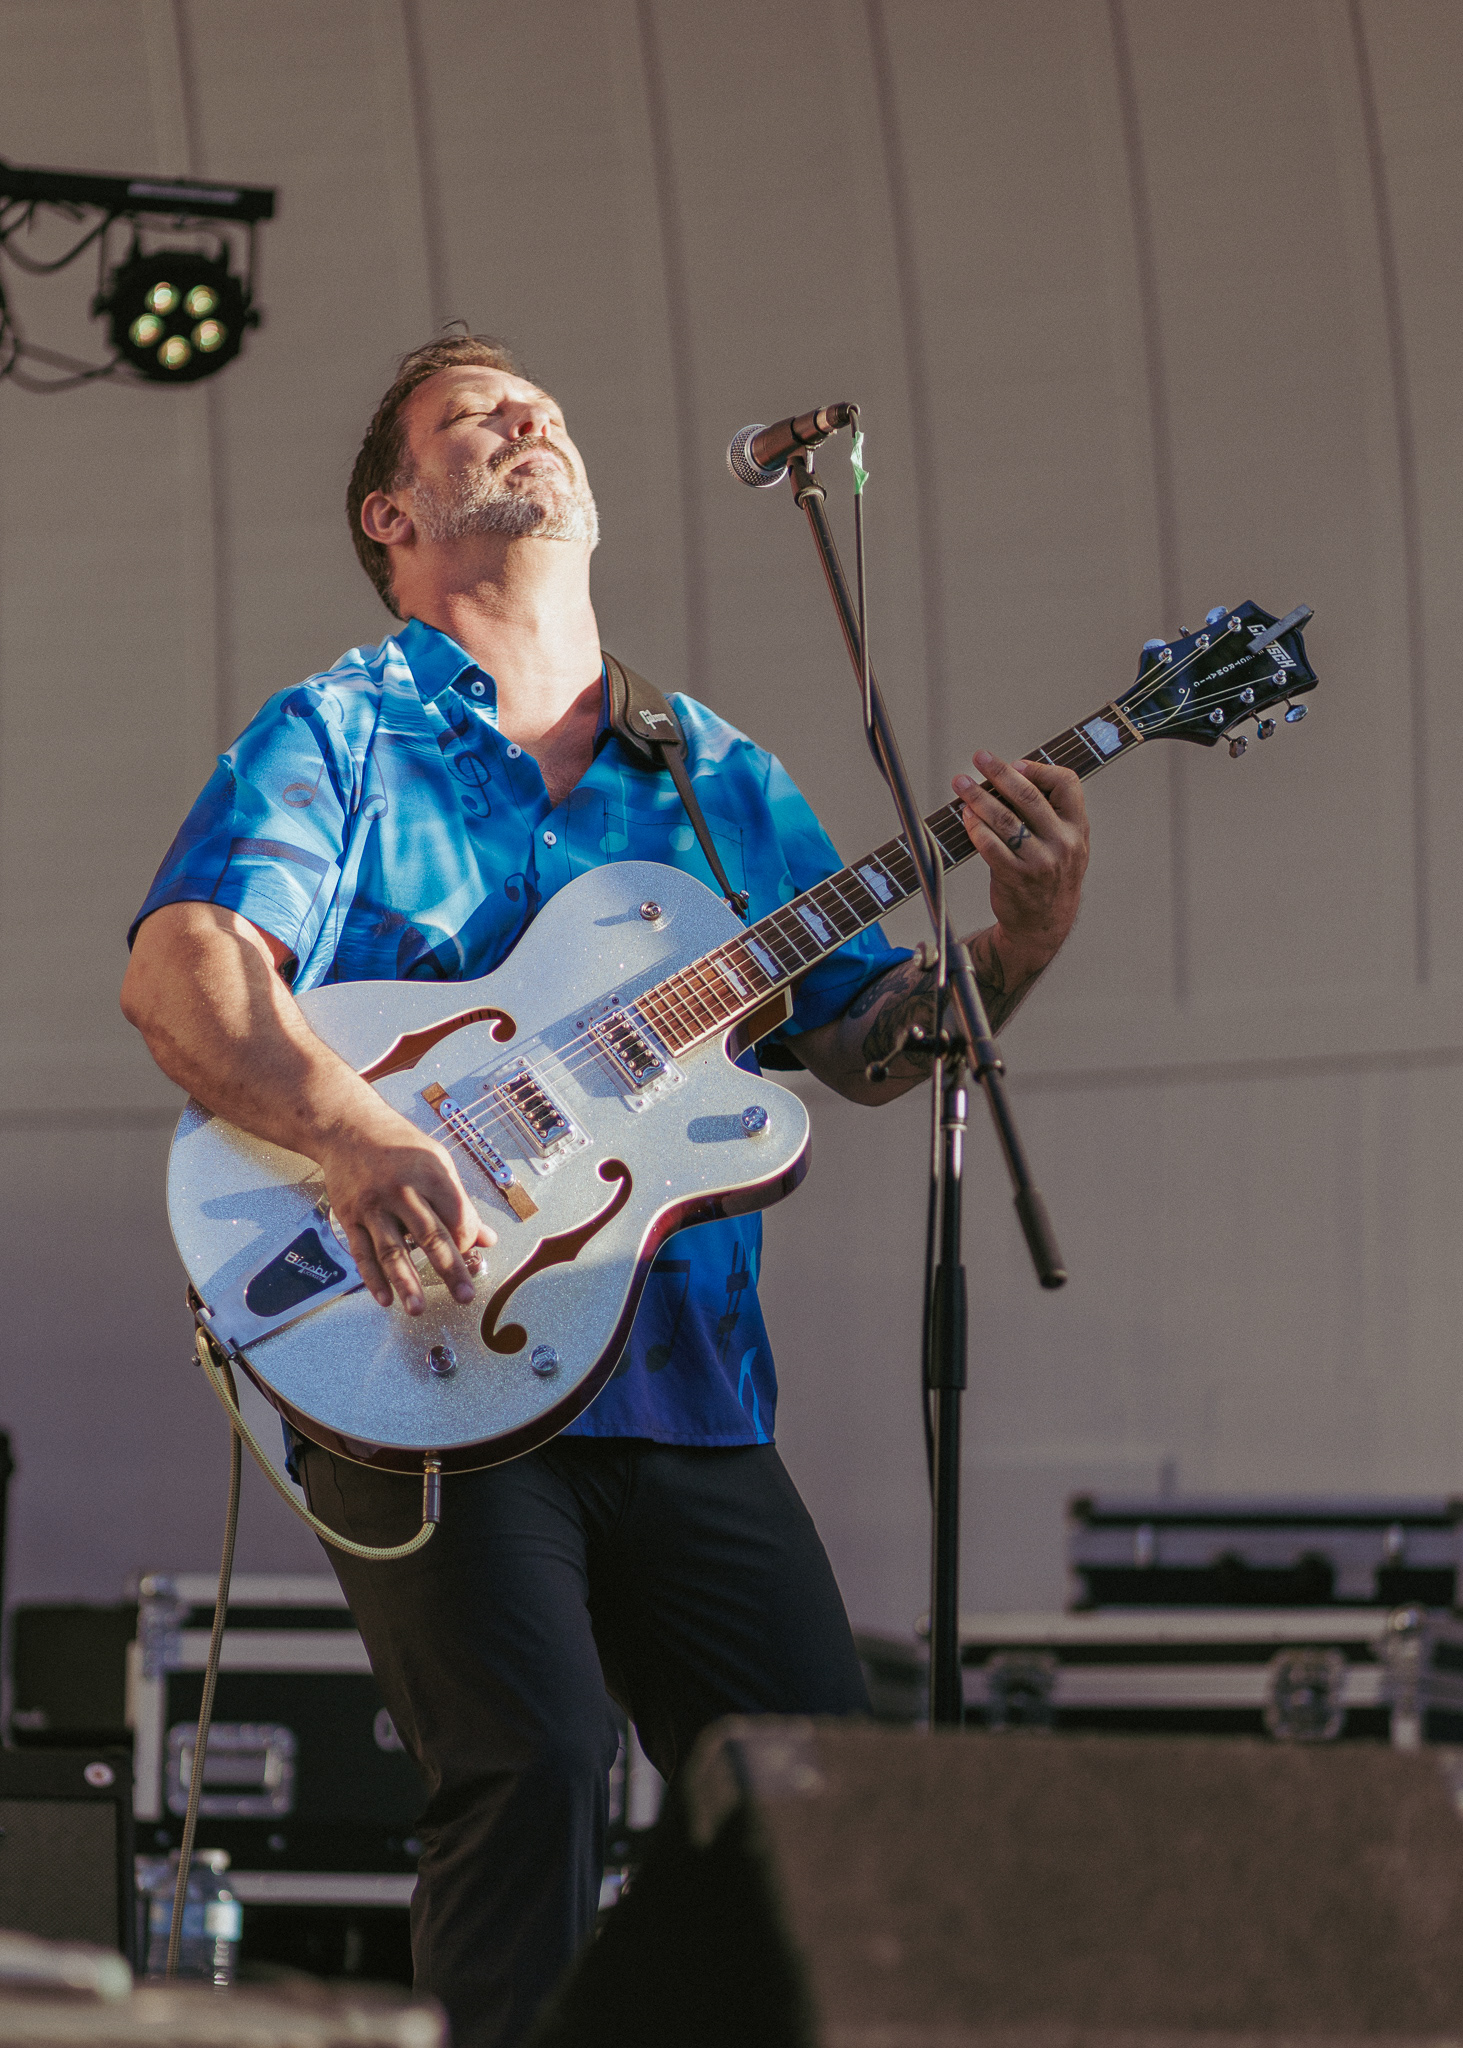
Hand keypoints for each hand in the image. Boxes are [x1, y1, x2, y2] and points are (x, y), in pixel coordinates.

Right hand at [319, 1101, 495, 1315]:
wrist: (348, 1127)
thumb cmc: (399, 1145)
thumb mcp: (438, 1163)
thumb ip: (461, 1204)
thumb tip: (487, 1239)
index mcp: (430, 1174)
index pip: (457, 1215)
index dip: (468, 1239)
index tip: (472, 1253)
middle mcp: (401, 1191)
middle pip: (430, 1236)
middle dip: (450, 1269)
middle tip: (464, 1296)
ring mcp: (373, 1206)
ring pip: (392, 1250)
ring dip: (406, 1283)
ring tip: (418, 1308)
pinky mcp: (350, 1216)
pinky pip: (362, 1253)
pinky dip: (373, 1278)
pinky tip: (385, 1298)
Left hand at [952, 750, 1088, 974]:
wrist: (1043, 925)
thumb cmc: (1050, 877)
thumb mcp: (1067, 845)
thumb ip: (1050, 814)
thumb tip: (1010, 777)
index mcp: (1079, 828)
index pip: (1067, 784)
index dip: (1040, 769)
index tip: (1015, 764)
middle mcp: (1064, 843)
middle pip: (1029, 797)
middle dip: (999, 773)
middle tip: (979, 758)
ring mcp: (1041, 862)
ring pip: (1005, 819)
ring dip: (978, 798)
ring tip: (961, 785)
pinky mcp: (1016, 878)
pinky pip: (991, 846)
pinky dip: (975, 827)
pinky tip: (965, 816)